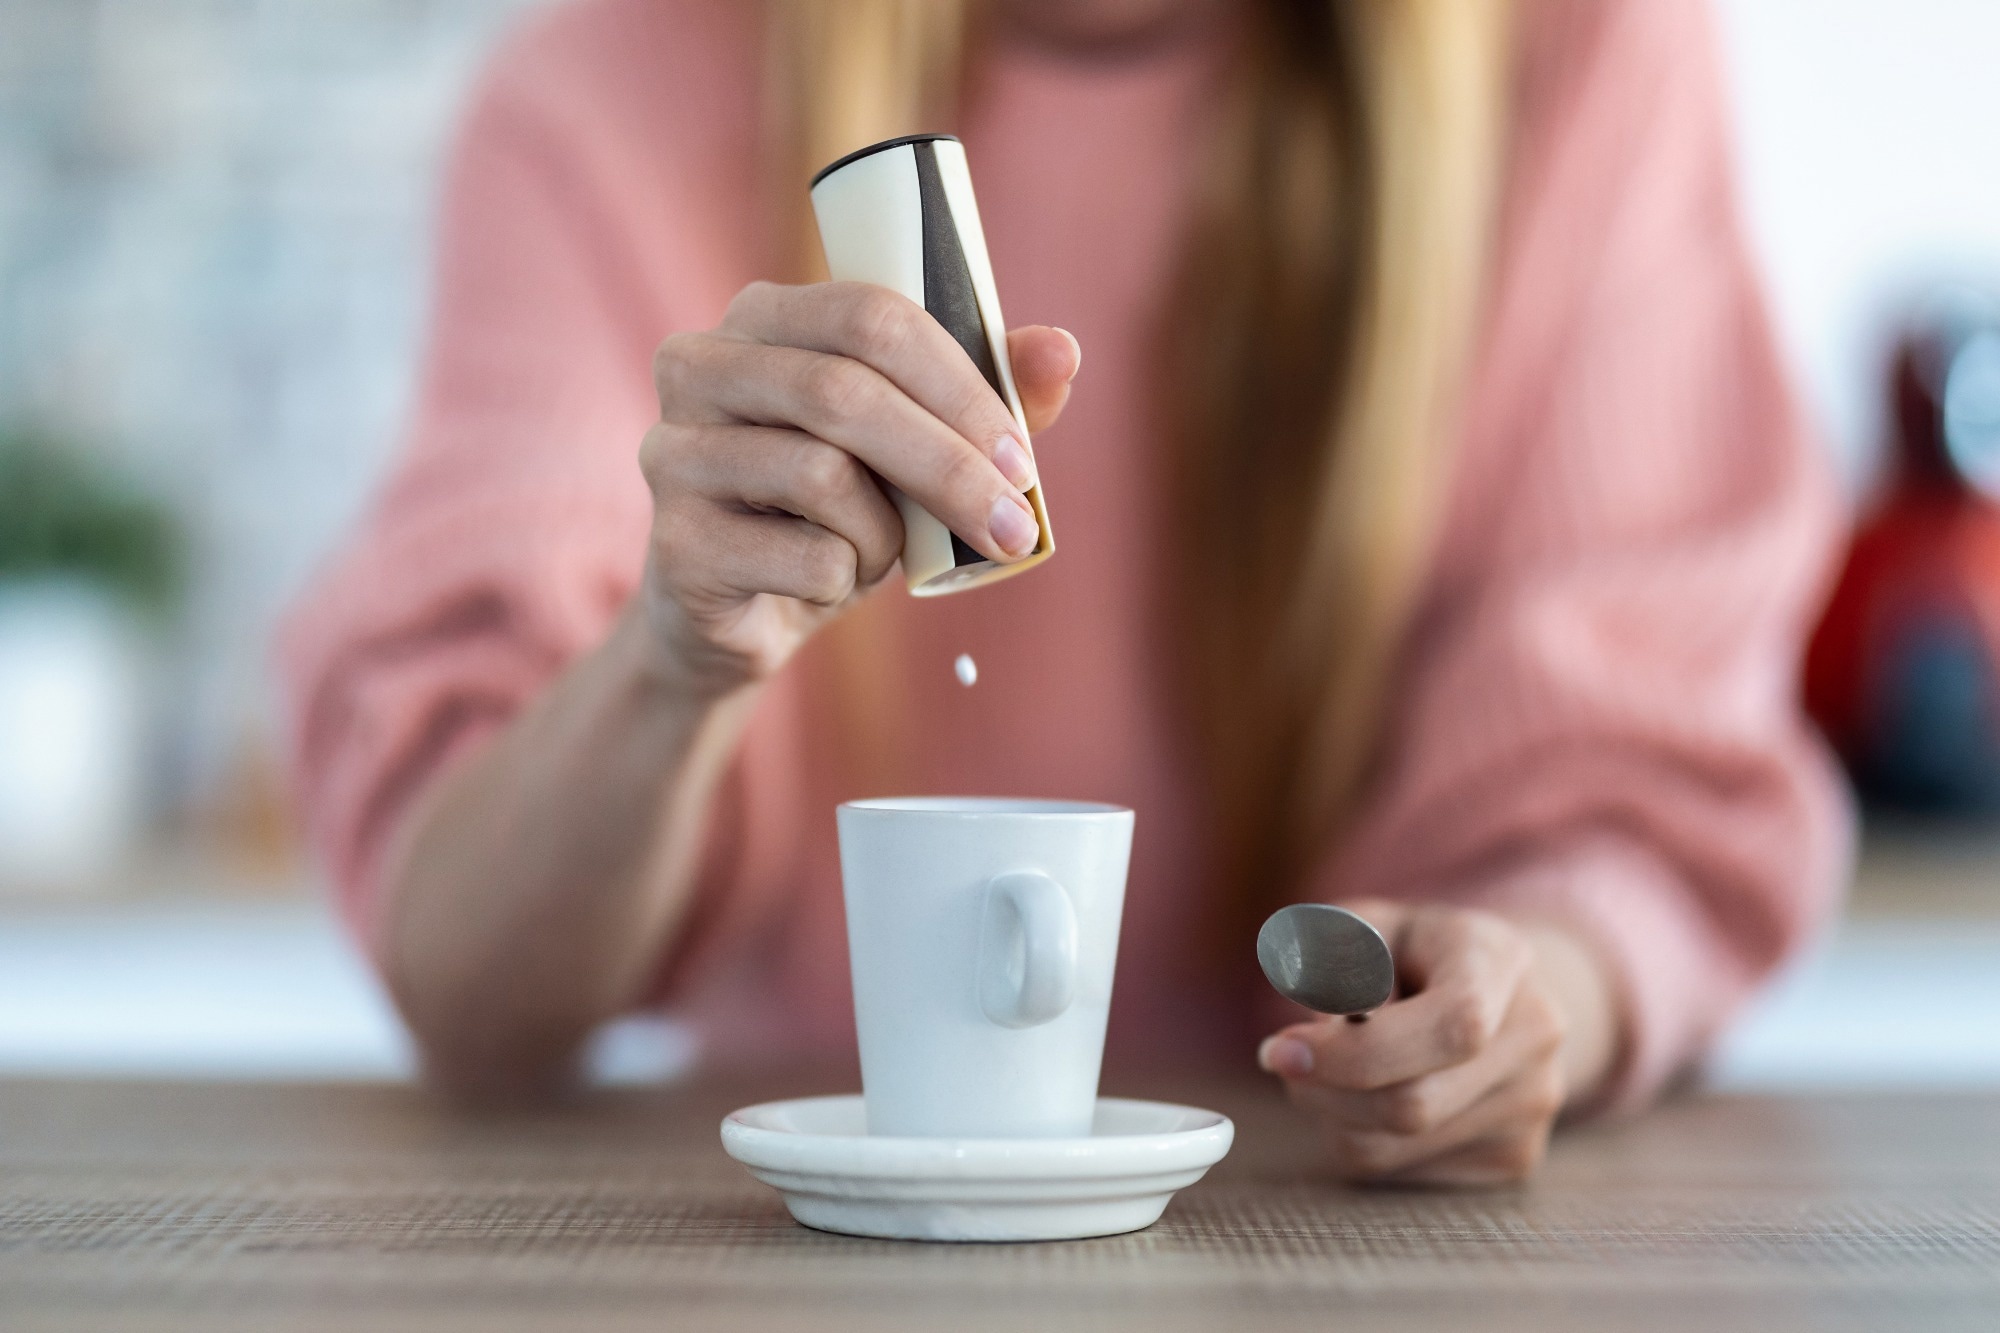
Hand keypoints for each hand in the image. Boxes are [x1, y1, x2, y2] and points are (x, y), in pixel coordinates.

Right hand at [639, 280, 1079, 695]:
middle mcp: (697, 366)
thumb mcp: (911, 447)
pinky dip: (845, 580)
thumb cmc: (832, 509)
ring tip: (880, 551)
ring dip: (885, 532)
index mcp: (761, 316)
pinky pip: (804, 558)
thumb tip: (1063, 352)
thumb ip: (985, 394)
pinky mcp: (675, 543)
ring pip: (824, 477)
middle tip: (1013, 525)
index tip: (1021, 456)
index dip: (958, 384)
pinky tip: (823, 581)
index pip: (870, 316)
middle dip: (948, 465)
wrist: (740, 613)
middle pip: (843, 393)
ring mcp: (673, 452)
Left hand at [1257, 900, 1618, 1185]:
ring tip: (1330, 1069)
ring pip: (1393, 1148)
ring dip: (1330, 1114)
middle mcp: (1534, 1035)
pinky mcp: (1514, 1157)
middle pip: (1415, 1104)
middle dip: (1324, 1090)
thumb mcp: (1362, 925)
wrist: (1497, 991)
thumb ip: (1326, 954)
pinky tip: (1372, 1094)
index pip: (1453, 1025)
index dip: (1358, 1051)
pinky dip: (1359, 1136)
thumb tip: (1309, 1004)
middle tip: (1281, 1059)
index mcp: (1501, 959)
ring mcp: (1532, 1104)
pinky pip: (1401, 1172)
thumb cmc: (1413, 952)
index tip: (1282, 1050)